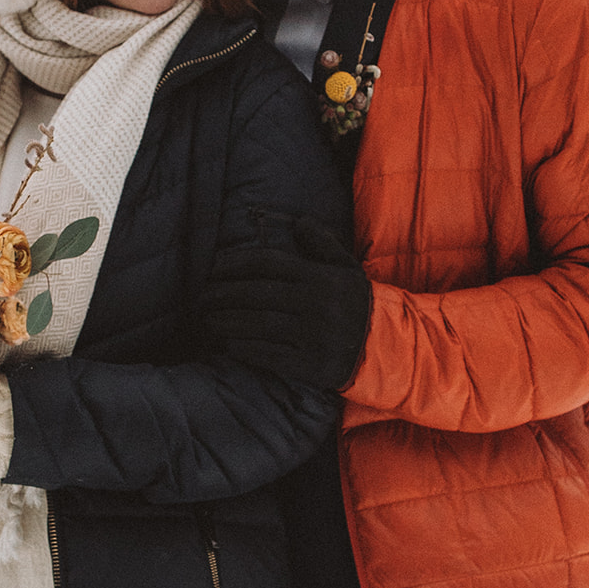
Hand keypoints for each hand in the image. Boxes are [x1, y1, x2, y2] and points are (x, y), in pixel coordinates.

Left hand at [200, 217, 370, 390]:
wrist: (386, 346)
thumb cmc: (357, 303)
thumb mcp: (346, 268)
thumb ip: (322, 244)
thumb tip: (299, 222)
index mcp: (321, 277)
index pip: (269, 263)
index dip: (236, 263)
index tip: (214, 267)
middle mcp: (316, 305)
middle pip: (257, 294)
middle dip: (223, 294)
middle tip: (202, 297)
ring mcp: (314, 336)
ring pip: (259, 325)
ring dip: (227, 321)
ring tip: (208, 319)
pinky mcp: (311, 365)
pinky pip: (269, 355)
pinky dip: (245, 348)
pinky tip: (229, 343)